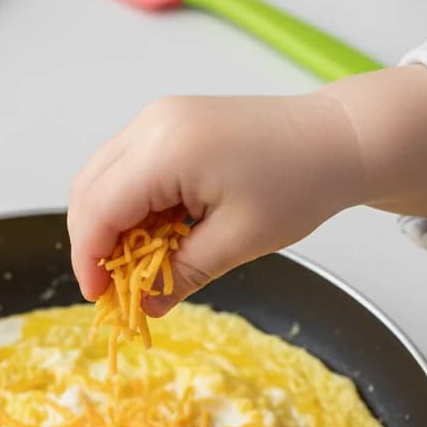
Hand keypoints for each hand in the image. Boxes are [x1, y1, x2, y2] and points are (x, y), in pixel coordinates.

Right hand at [68, 66, 426, 313]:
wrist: (337, 138)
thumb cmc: (299, 185)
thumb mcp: (238, 241)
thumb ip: (182, 274)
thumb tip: (143, 307)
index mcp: (167, 150)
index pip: (100, 208)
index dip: (89, 258)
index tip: (100, 298)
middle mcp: (152, 124)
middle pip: (88, 189)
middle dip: (91, 243)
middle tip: (112, 288)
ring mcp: (158, 118)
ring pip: (100, 177)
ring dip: (106, 224)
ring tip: (132, 265)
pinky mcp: (167, 123)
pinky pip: (124, 167)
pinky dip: (125, 205)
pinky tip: (150, 234)